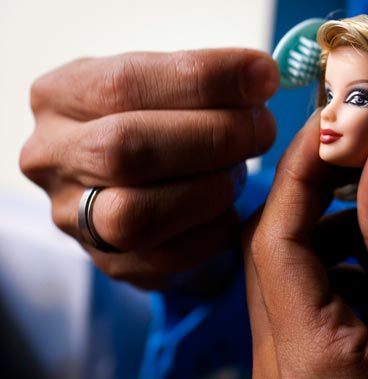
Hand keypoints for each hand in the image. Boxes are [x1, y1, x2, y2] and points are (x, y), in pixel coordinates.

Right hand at [20, 49, 278, 293]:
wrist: (140, 180)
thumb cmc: (157, 120)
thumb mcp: (163, 84)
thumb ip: (203, 80)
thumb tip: (260, 76)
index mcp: (60, 96)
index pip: (124, 83)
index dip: (202, 80)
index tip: (263, 77)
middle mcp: (52, 159)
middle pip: (124, 149)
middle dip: (212, 136)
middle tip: (263, 128)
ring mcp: (73, 218)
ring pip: (137, 214)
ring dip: (210, 190)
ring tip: (241, 170)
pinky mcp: (107, 262)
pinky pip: (164, 260)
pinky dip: (211, 233)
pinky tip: (232, 210)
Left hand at [243, 111, 367, 378]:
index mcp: (308, 353)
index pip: (273, 239)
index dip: (298, 171)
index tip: (335, 124)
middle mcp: (277, 362)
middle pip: (269, 250)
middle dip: (313, 192)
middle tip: (362, 151)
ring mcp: (285, 364)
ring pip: (284, 269)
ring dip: (330, 228)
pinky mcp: (301, 363)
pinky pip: (303, 293)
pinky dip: (338, 262)